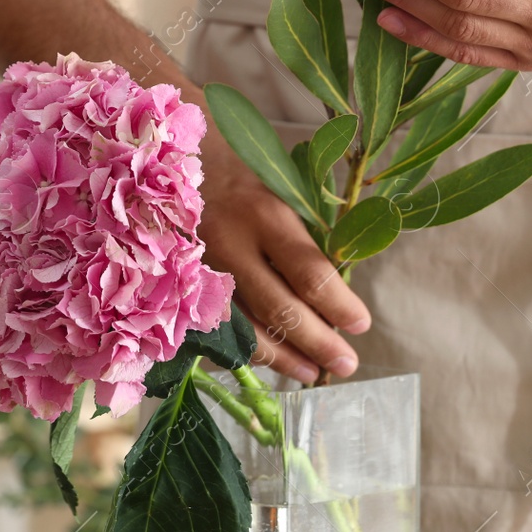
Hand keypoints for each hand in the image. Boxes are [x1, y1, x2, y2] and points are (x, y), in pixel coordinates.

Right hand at [197, 138, 369, 382]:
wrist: (169, 158)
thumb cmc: (238, 170)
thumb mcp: (278, 190)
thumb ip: (302, 238)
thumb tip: (334, 290)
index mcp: (263, 215)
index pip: (309, 273)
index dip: (339, 305)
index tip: (361, 325)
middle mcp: (230, 245)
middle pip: (280, 309)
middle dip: (318, 343)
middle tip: (346, 363)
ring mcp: (200, 269)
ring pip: (245, 329)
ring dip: (283, 357)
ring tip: (312, 373)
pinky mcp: (180, 285)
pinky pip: (216, 329)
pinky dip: (244, 349)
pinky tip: (268, 360)